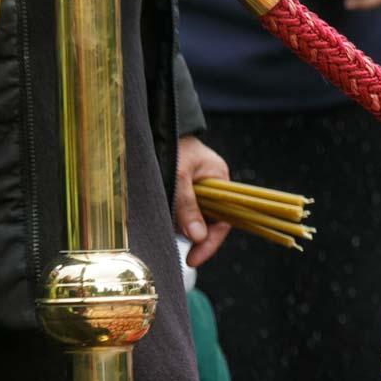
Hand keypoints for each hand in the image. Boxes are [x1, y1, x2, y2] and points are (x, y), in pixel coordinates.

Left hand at [173, 135, 233, 268]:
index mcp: (221, 180)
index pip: (224, 220)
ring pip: (195, 217)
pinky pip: (183, 210)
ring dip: (182, 228)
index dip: (210, 242)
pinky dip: (174, 219)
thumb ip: (187, 206)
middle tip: (180, 254)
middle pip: (210, 222)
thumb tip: (197, 237)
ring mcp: (199, 188)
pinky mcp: (184, 187)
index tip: (194, 258)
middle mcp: (213, 187)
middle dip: (195, 238)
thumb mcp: (179, 175)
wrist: (156, 122)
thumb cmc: (171, 144)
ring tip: (166, 234)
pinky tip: (163, 222)